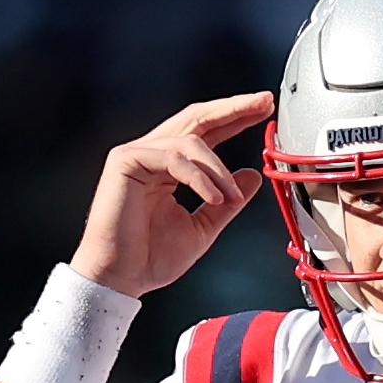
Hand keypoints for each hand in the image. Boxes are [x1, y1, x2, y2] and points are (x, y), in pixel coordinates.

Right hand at [69, 92, 272, 299]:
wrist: (119, 278)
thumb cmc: (150, 258)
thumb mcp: (202, 228)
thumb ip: (226, 202)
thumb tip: (251, 176)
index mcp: (169, 167)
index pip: (206, 132)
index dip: (235, 118)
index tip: (263, 110)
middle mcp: (152, 154)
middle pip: (197, 117)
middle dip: (233, 109)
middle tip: (262, 103)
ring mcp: (137, 155)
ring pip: (190, 140)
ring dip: (218, 168)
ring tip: (231, 197)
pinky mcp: (125, 161)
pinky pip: (173, 158)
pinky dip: (199, 177)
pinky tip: (214, 196)